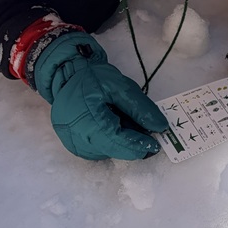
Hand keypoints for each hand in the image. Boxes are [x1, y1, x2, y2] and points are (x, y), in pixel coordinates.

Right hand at [34, 32, 167, 159]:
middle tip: (147, 133)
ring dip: (122, 142)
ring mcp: (74, 144)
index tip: (155, 145)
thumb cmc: (92, 78)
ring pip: (107, 151)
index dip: (138, 144)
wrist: (67, 76)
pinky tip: (114, 126)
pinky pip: (99, 149)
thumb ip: (140, 107)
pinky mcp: (76, 146)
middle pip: (113, 149)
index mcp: (86, 120)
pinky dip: (112, 141)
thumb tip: (160, 127)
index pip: (117, 140)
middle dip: (132, 144)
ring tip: (126, 121)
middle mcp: (77, 137)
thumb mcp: (119, 86)